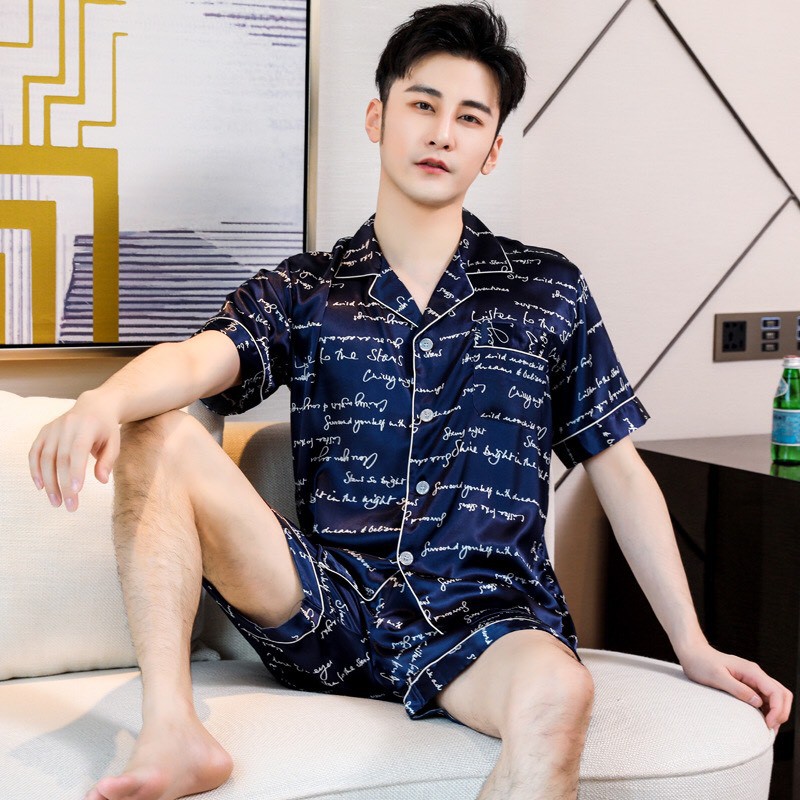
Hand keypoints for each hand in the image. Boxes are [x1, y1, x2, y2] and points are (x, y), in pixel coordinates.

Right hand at [28, 390, 120, 512]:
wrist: (94, 407)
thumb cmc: (106, 429)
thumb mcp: (114, 443)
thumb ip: (108, 461)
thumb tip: (102, 480)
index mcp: (87, 426)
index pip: (78, 450)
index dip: (75, 471)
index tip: (76, 491)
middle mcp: (67, 425)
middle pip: (61, 458)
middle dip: (63, 484)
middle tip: (69, 506)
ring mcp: (53, 428)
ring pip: (45, 458)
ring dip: (48, 482)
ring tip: (56, 502)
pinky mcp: (44, 432)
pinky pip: (35, 452)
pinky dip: (35, 470)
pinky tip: (40, 487)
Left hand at [678, 641, 792, 732]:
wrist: (693, 653)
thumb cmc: (701, 663)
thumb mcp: (717, 677)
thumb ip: (738, 689)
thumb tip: (758, 702)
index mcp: (751, 671)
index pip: (776, 692)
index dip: (778, 710)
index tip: (768, 724)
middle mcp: (756, 674)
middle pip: (782, 694)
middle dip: (781, 712)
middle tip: (770, 728)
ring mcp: (752, 679)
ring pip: (776, 697)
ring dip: (776, 712)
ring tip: (766, 727)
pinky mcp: (747, 684)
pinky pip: (765, 698)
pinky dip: (768, 710)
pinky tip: (760, 719)